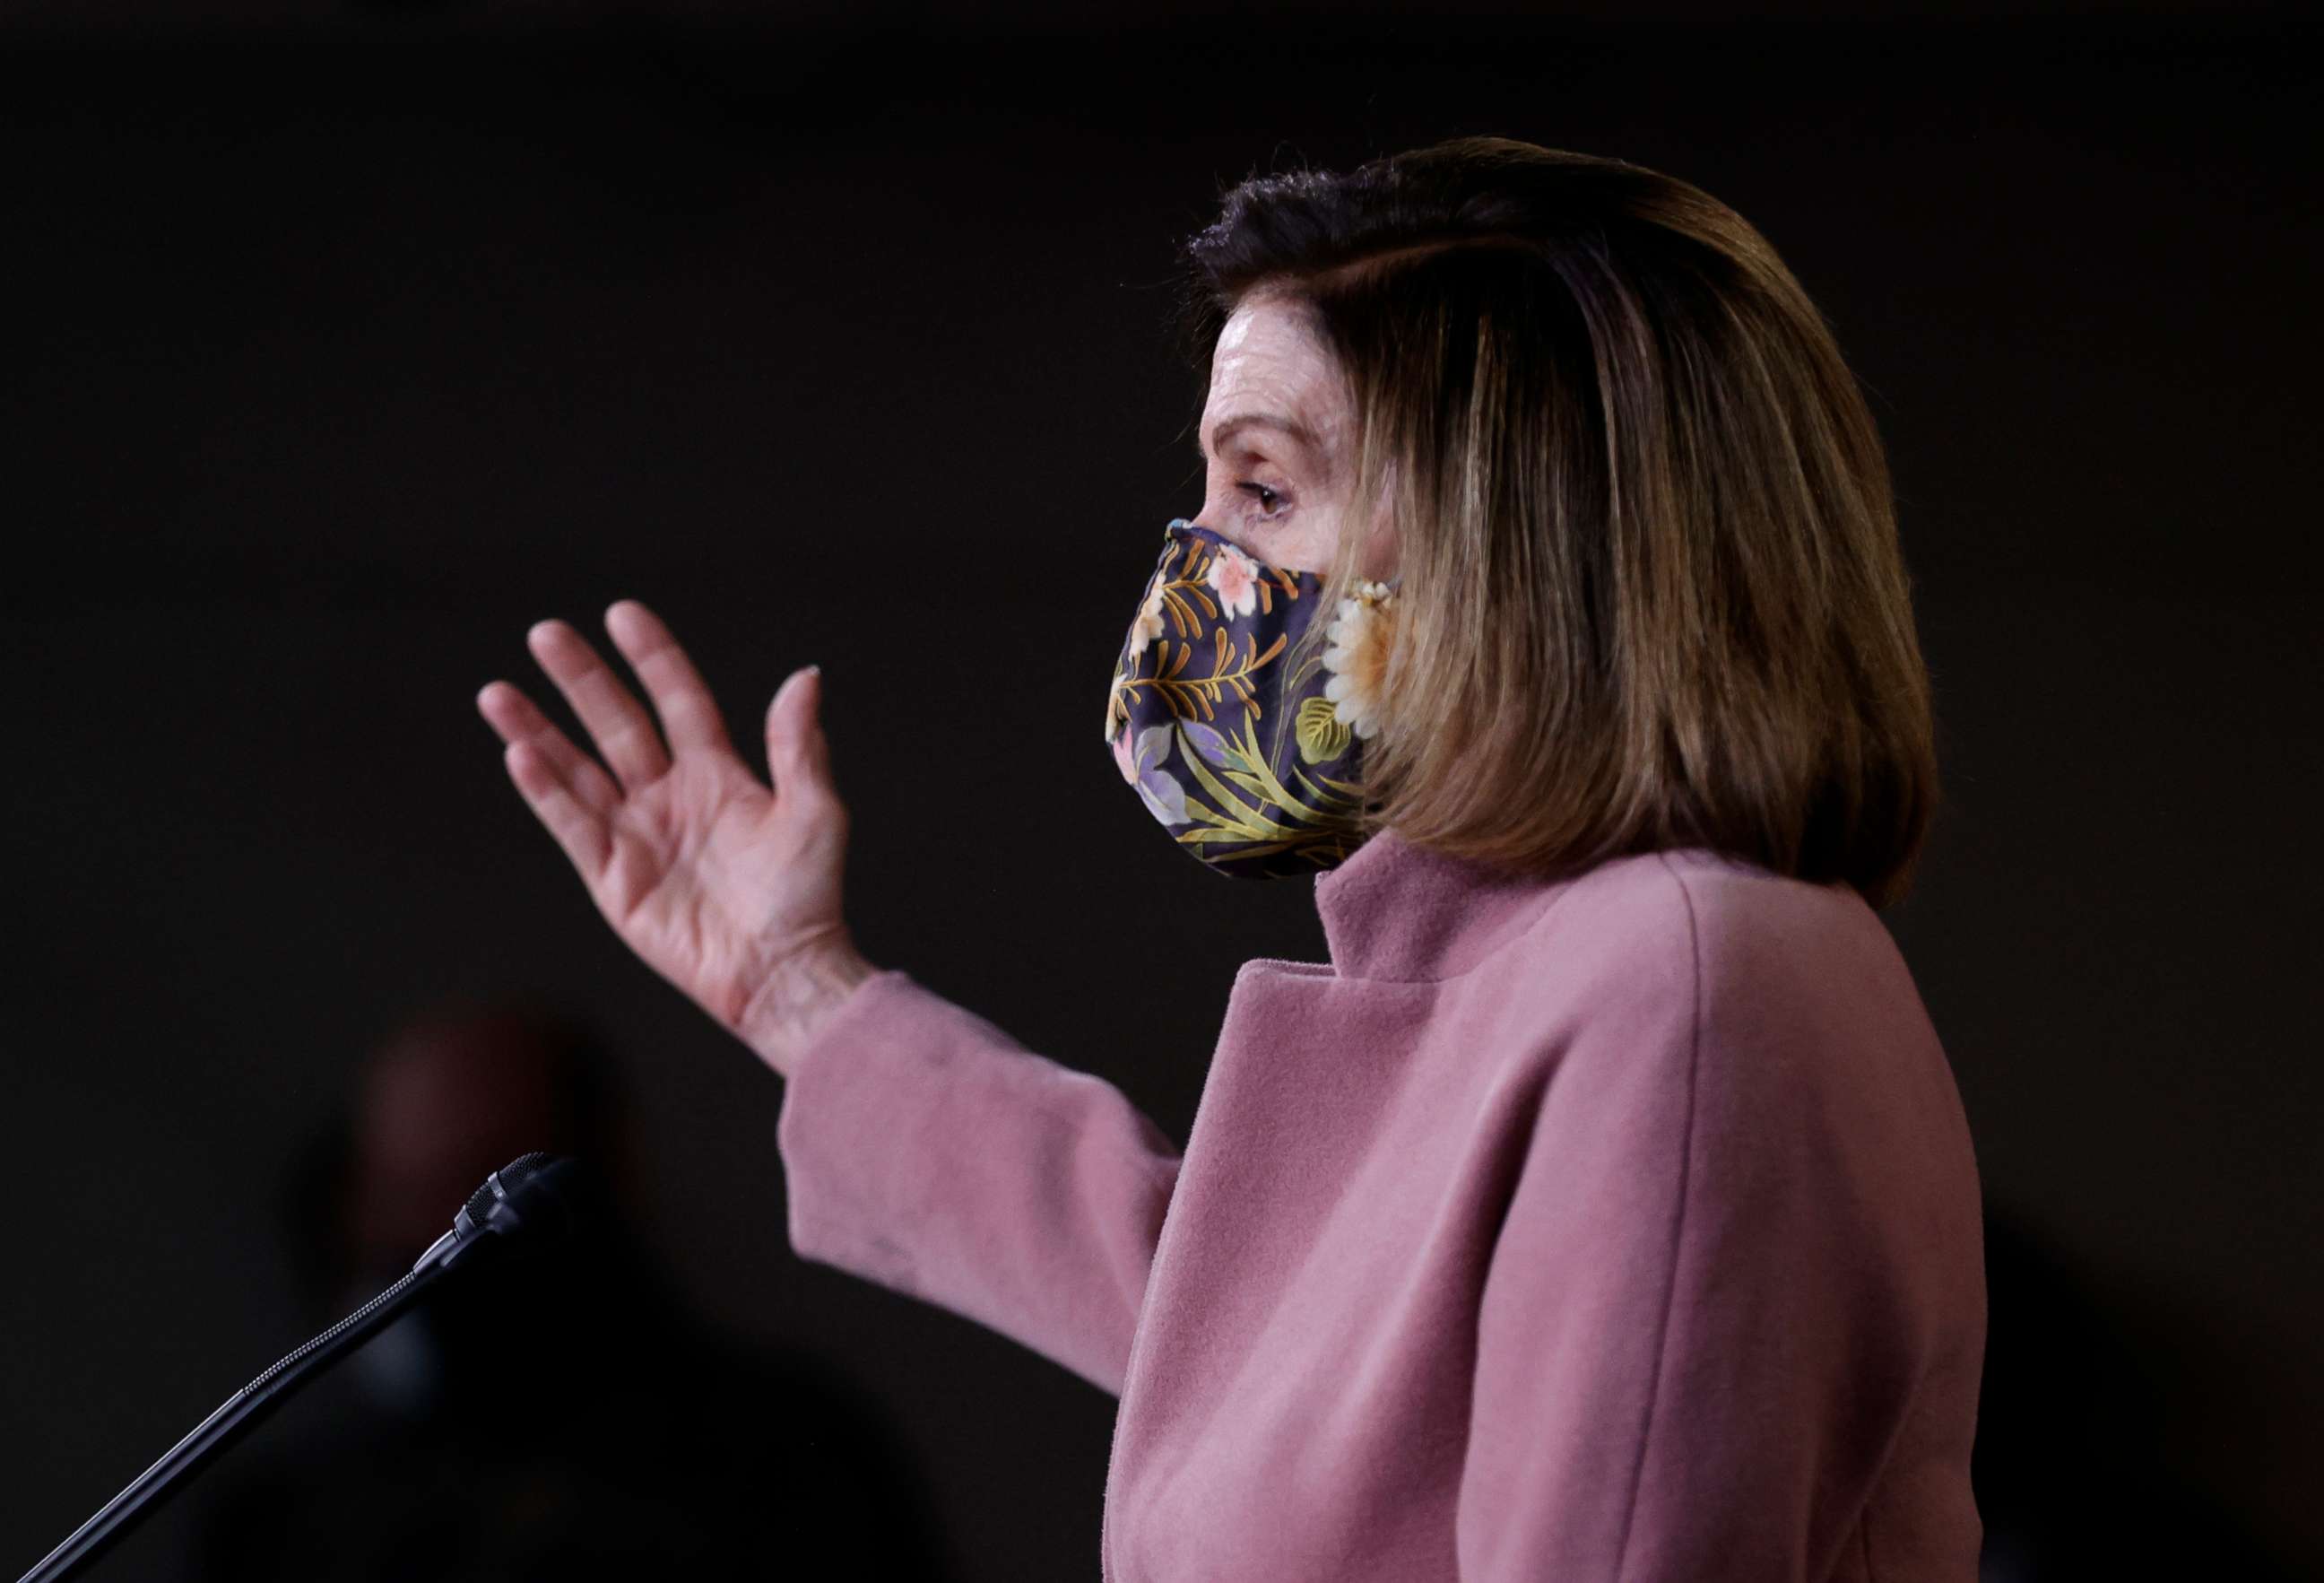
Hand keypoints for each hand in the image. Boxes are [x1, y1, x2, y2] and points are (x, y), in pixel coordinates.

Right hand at [477, 601, 868, 1072]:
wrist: (784, 971)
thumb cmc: (808, 896)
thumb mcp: (815, 812)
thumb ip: (799, 746)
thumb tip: (805, 676)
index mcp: (720, 776)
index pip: (678, 701)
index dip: (652, 658)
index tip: (622, 614)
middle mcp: (671, 798)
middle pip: (617, 725)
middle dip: (581, 680)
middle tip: (545, 634)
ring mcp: (638, 837)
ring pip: (579, 770)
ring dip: (539, 732)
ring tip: (498, 692)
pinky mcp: (615, 880)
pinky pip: (573, 826)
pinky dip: (546, 791)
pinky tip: (520, 754)